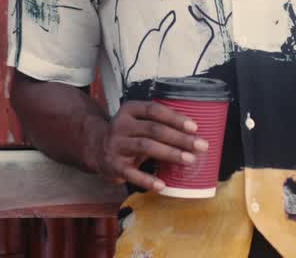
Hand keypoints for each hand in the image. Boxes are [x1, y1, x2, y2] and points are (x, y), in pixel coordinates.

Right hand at [88, 101, 208, 191]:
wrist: (95, 147)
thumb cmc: (127, 134)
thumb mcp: (137, 121)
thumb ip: (158, 123)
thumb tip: (193, 132)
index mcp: (129, 110)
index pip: (154, 110)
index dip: (175, 117)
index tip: (194, 126)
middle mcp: (121, 125)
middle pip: (154, 129)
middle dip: (180, 138)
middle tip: (201, 145)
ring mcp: (116, 145)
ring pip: (146, 146)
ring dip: (170, 153)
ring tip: (189, 160)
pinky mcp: (113, 165)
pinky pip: (131, 173)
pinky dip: (147, 180)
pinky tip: (162, 185)